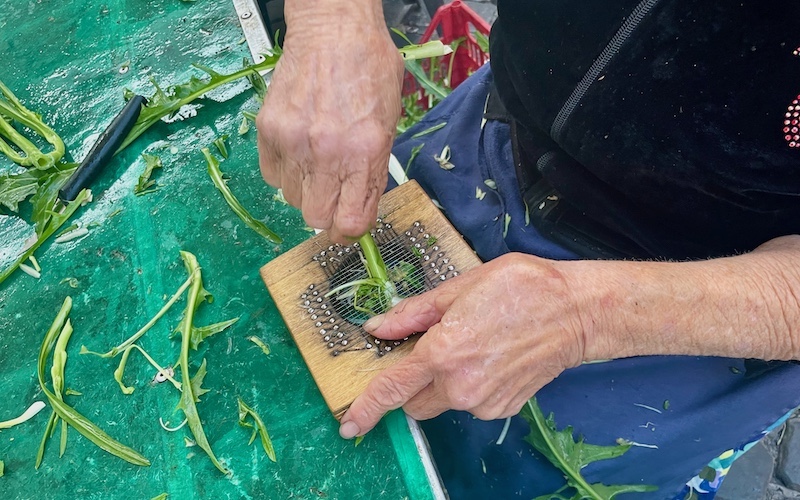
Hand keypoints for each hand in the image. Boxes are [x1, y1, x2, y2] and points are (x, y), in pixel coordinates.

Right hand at [257, 1, 403, 242]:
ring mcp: (293, 142)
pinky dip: (284, 172)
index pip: (351, 222)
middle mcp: (327, 153)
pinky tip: (298, 150)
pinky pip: (272, 176)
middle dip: (327, 213)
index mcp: (365, 151)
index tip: (350, 224)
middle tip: (333, 194)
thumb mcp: (389, 123)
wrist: (333, 29)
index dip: (351, 230)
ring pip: (292, 200)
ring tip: (316, 161)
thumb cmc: (369, 69)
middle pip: (316, 219)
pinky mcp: (269, 131)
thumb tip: (360, 208)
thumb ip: (373, 170)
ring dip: (305, 190)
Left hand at [337, 236, 799, 437]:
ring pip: (443, 402)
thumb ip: (413, 314)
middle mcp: (459, 386)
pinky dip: (470, 386)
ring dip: (443, 383)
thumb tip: (378, 328)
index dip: (366, 409)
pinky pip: (470, 403)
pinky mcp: (502, 409)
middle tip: (431, 349)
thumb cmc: (519, 288)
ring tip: (472, 345)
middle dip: (413, 382)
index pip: (392, 390)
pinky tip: (492, 357)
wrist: (576, 312)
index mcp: (442, 352)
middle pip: (415, 401)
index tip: (349, 425)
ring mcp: (483, 402)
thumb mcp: (459, 288)